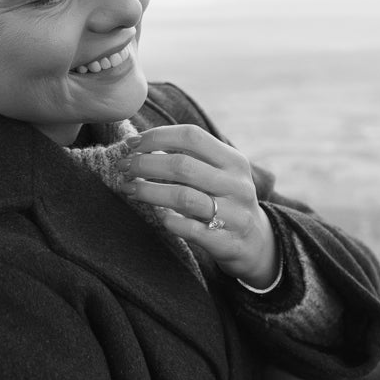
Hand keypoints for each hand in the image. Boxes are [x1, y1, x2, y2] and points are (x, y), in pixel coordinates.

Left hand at [117, 125, 278, 287]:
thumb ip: (189, 157)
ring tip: (129, 188)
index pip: (192, 136)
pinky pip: (191, 229)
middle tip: (123, 167)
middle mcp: (237, 185)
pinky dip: (169, 220)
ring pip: (183, 197)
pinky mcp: (227, 242)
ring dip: (149, 191)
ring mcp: (234, 214)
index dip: (157, 137)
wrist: (256, 243)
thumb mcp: (219, 174)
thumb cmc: (224, 200)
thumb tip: (138, 143)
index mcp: (233, 160)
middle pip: (182, 166)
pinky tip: (156, 214)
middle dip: (145, 164)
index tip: (132, 144)